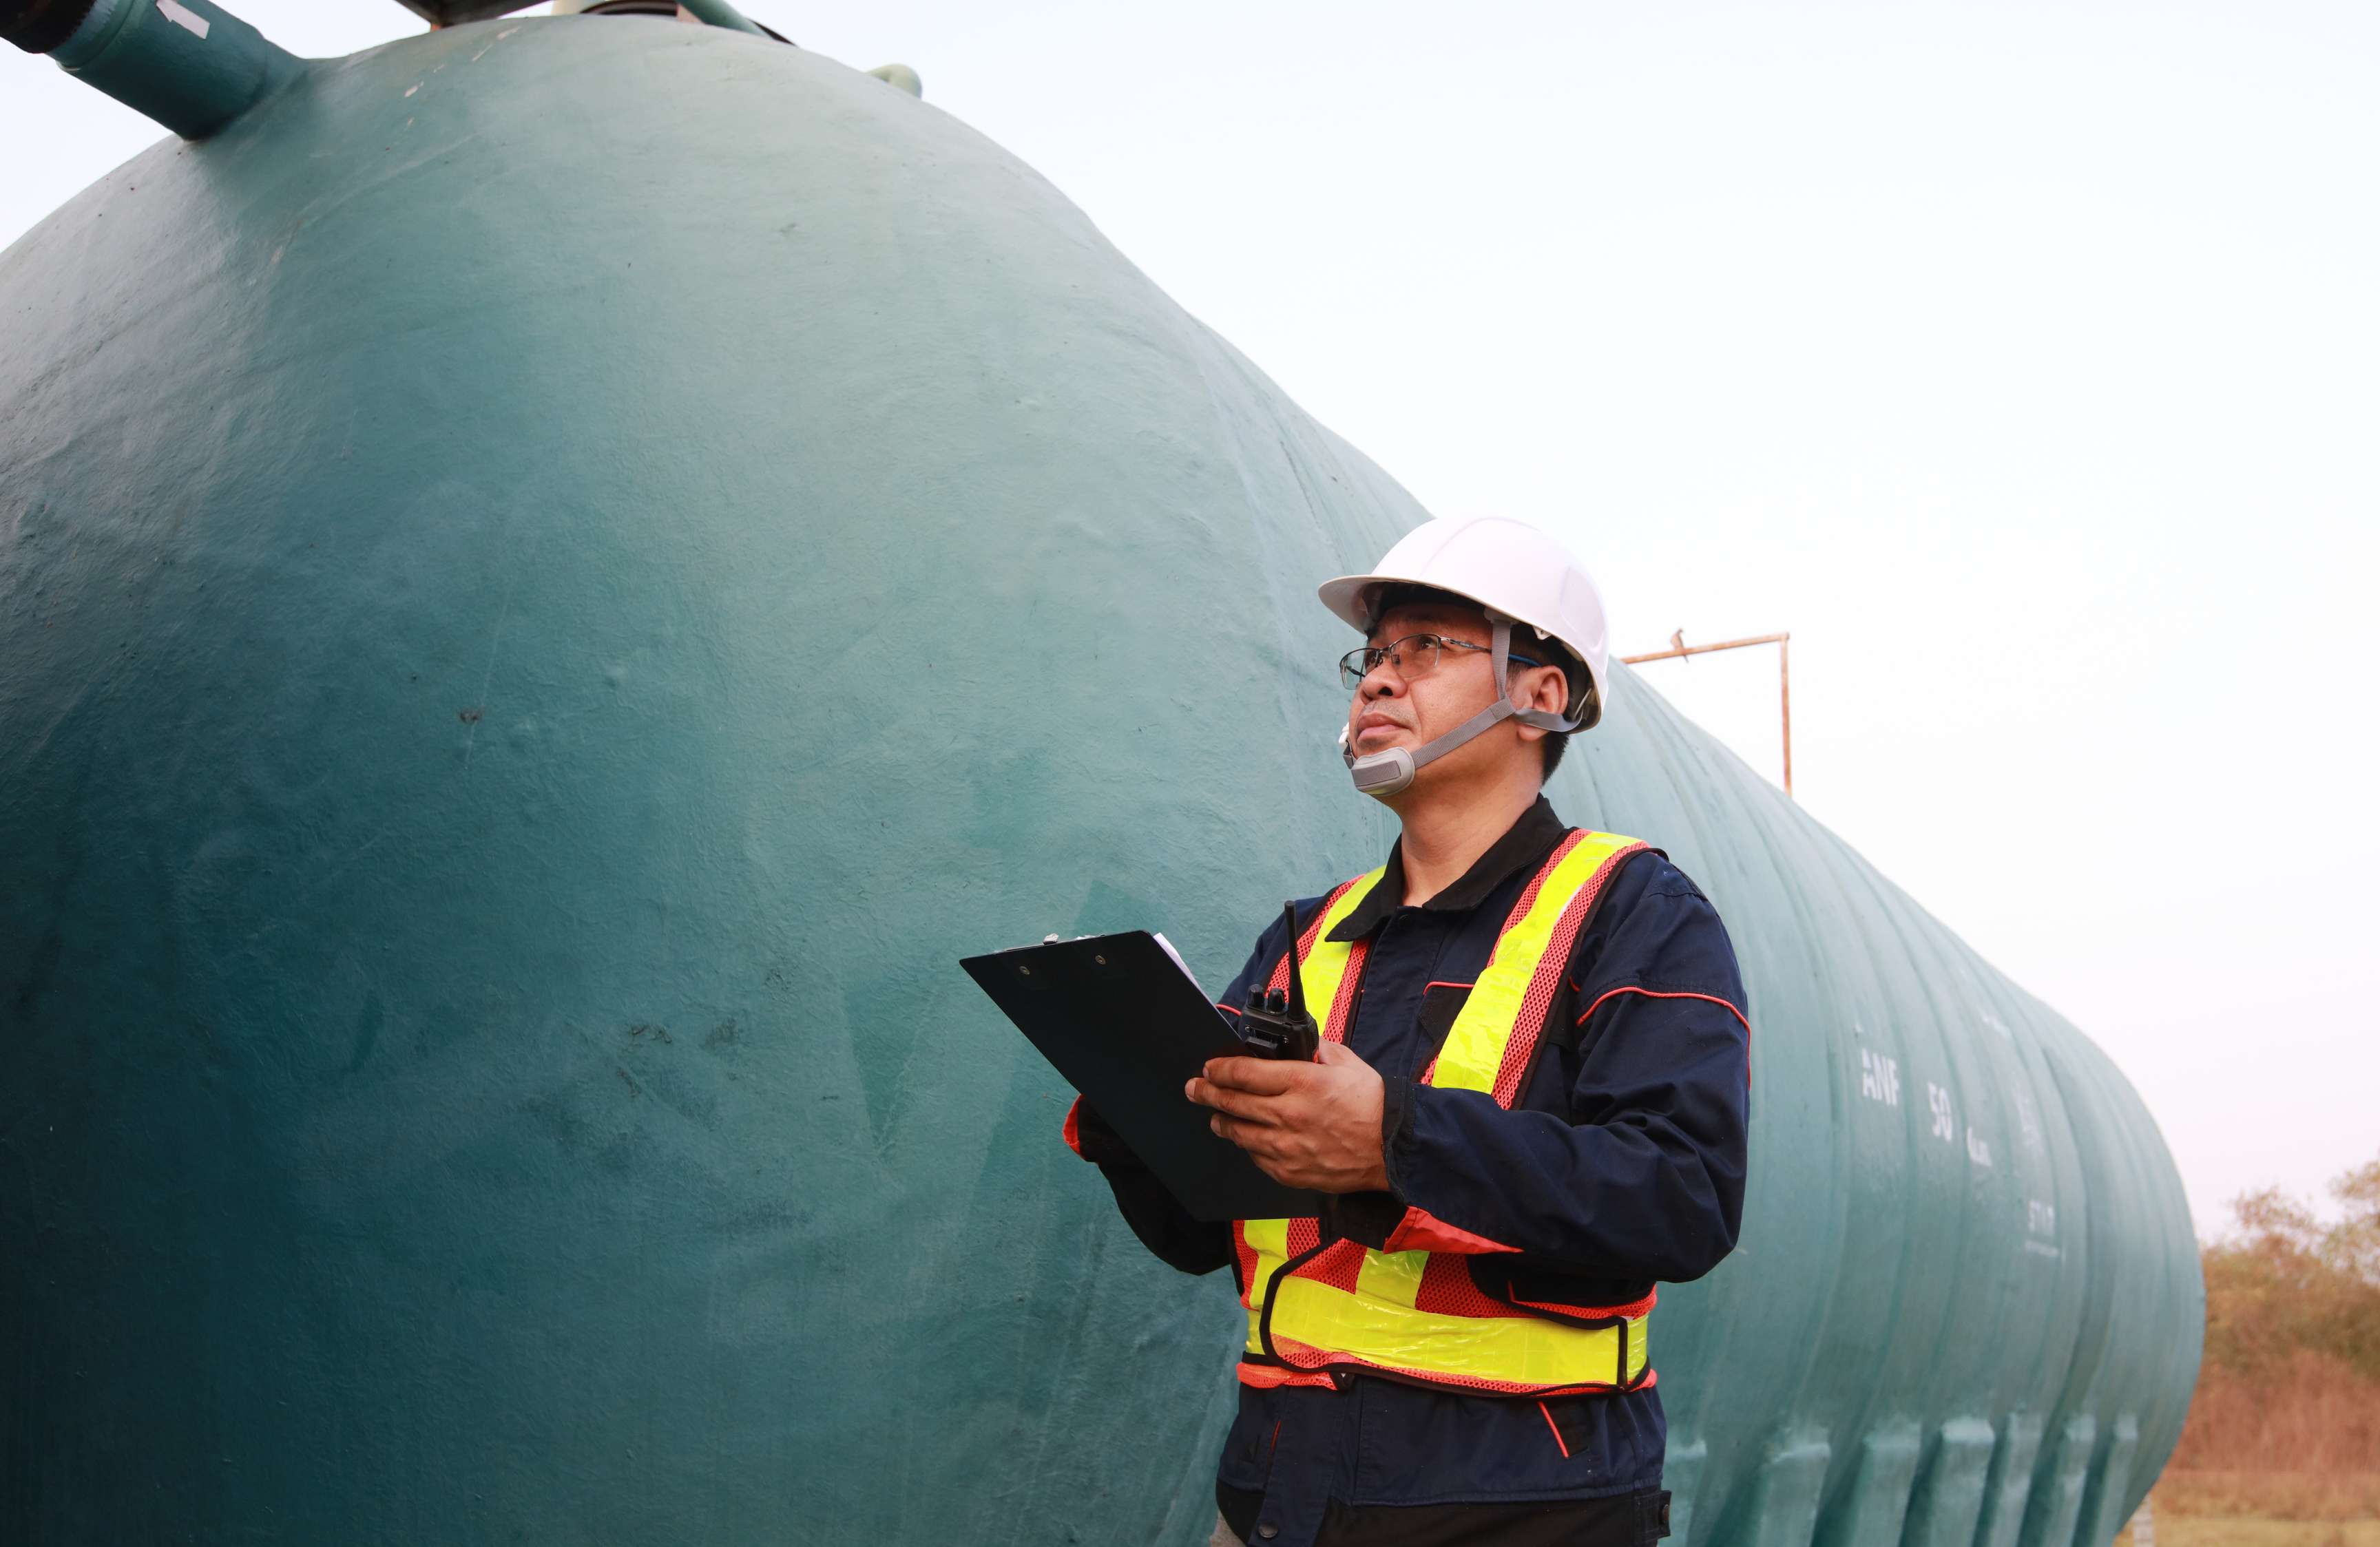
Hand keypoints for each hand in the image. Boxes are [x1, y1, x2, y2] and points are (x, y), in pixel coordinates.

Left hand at [1185, 1041, 1389, 1192]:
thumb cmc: (1373, 1104)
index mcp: (1300, 1082)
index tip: (1209, 1068)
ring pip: (1240, 1134)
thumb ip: (1317, 1052)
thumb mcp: (1346, 1063)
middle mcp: (1287, 1114)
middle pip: (1233, 1103)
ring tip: (1215, 1117)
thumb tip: (1301, 1048)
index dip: (1219, 1070)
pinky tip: (1248, 1140)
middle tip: (1194, 1089)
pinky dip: (1249, 1147)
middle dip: (1207, 1093)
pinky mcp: (1291, 1172)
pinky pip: (1258, 1157)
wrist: (1394, 1148)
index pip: (1243, 1073)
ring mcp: (1286, 1147)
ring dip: (1222, 1122)